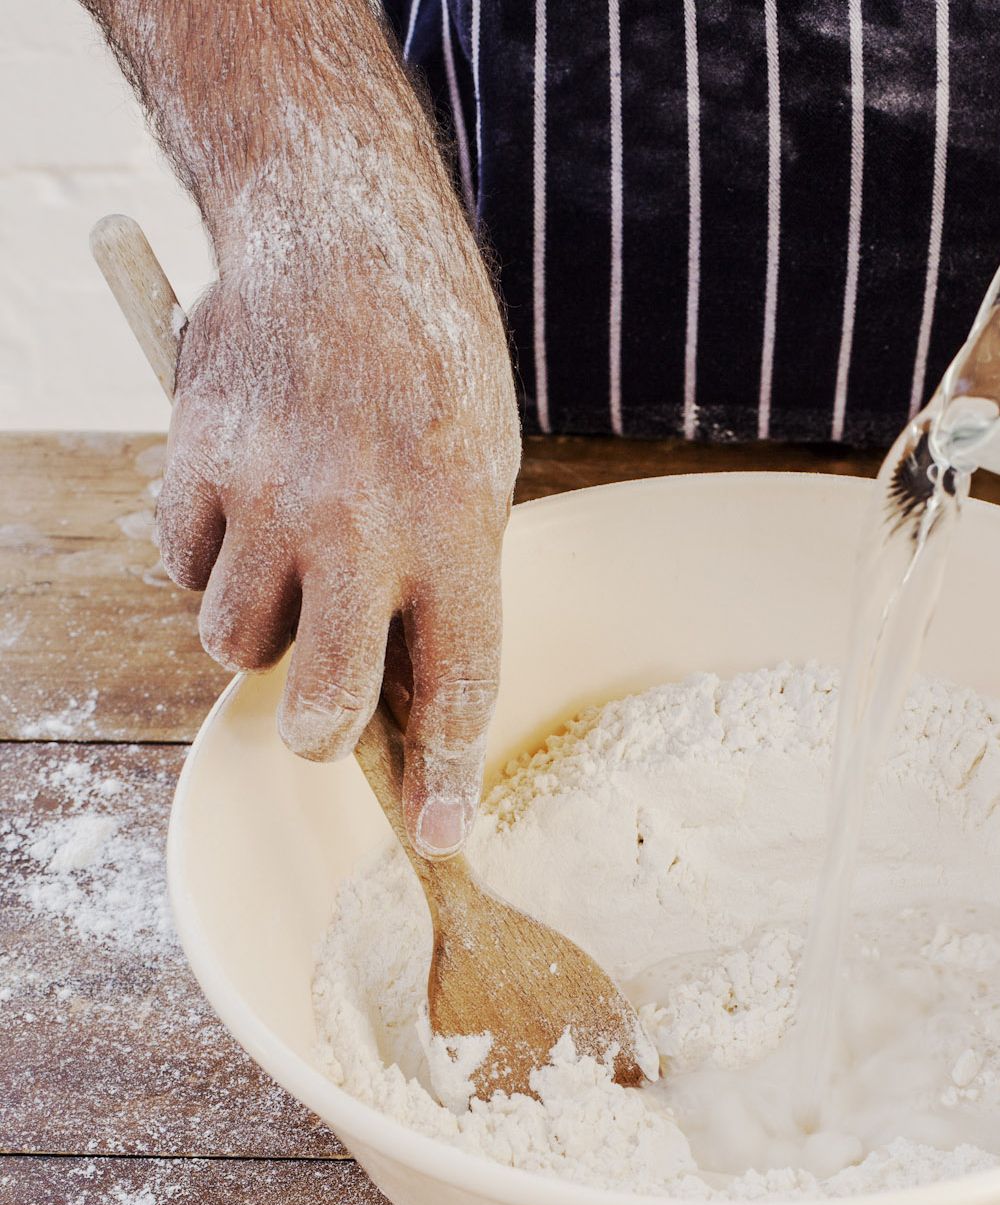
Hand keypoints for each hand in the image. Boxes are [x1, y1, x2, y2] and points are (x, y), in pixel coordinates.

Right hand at [159, 191, 519, 857]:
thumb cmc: (430, 365)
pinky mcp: (192, 465)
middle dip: (322, 734)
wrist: (342, 231)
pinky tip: (247, 497)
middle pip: (319, 706)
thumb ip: (445, 585)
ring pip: (233, 643)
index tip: (442, 836)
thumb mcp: (476, 474)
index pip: (454, 689)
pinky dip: (209, 555)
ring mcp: (266, 499)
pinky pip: (182, 568)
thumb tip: (412, 706)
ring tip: (297, 552)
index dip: (447, 777)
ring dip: (262, 625)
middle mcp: (358, 528)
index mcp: (455, 531)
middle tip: (326, 716)